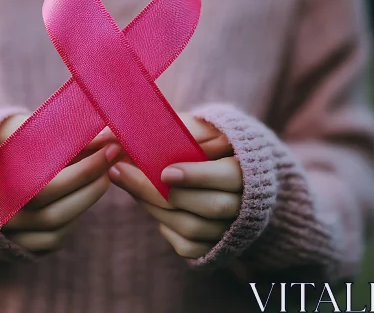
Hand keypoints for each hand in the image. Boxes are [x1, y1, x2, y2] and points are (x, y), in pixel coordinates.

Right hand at [0, 114, 121, 252]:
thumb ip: (37, 126)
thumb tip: (87, 127)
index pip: (44, 185)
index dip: (81, 169)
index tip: (106, 146)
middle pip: (54, 212)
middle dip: (90, 184)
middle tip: (112, 158)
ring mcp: (6, 236)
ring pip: (57, 229)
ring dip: (86, 201)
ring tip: (102, 174)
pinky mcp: (16, 246)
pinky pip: (52, 241)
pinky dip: (72, 220)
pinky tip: (80, 196)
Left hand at [107, 113, 242, 258]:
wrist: (233, 172)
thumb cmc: (212, 142)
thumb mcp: (203, 127)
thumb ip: (175, 127)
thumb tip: (123, 131)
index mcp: (250, 168)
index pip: (228, 176)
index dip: (197, 176)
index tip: (164, 172)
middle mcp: (246, 203)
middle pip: (209, 206)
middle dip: (162, 192)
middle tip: (122, 172)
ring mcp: (231, 229)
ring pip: (193, 227)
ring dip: (154, 207)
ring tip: (128, 184)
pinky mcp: (215, 246)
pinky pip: (188, 246)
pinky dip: (166, 228)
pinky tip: (153, 207)